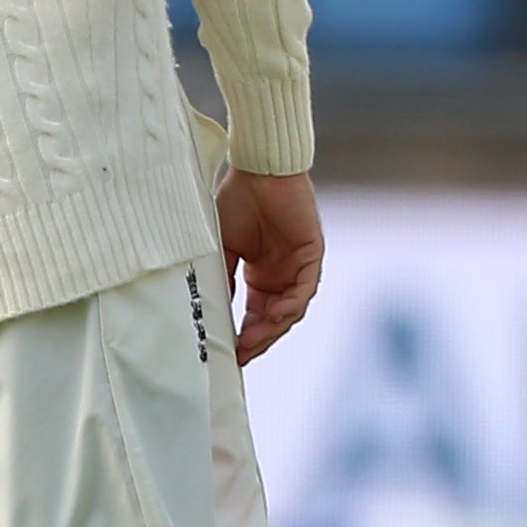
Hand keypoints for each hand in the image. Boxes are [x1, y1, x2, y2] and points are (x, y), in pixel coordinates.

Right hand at [214, 166, 321, 364]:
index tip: (229, 354)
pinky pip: (305, 288)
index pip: (256, 315)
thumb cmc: (237, 201)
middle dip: (259, 339)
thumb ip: (223, 278)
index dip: (244, 336)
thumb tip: (214, 312)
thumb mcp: (222, 247)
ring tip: (252, 341)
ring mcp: (298, 266)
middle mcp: (282, 274)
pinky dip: (291, 304)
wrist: (257, 170)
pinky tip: (275, 315)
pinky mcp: (312, 254)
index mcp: (262, 274)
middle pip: (275, 318)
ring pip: (291, 308)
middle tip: (241, 356)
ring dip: (273, 327)